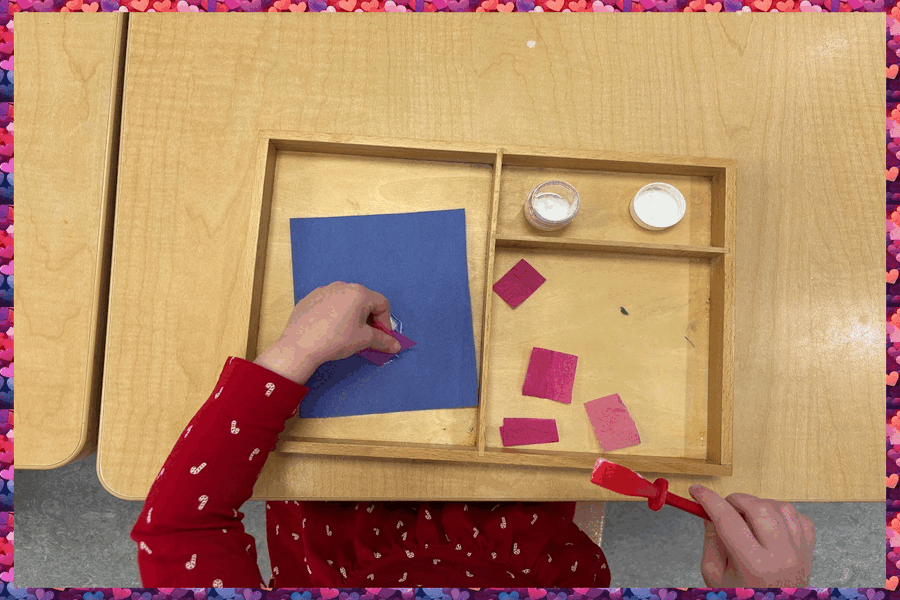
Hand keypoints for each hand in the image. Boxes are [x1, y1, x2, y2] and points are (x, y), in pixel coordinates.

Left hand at [253, 282, 400, 383]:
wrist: (299, 345)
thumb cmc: (336, 339)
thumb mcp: (363, 340)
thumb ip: (383, 340)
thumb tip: (396, 346)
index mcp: (359, 293)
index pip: (382, 304)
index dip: (385, 322)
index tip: (381, 338)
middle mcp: (343, 286)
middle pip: (365, 300)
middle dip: (369, 318)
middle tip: (365, 336)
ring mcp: (324, 290)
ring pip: (346, 301)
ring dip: (352, 315)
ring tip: (346, 333)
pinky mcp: (310, 297)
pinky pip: (330, 303)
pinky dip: (335, 314)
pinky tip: (328, 329)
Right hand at [688, 485, 814, 586]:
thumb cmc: (744, 595)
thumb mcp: (715, 574)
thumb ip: (710, 541)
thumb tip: (709, 511)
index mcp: (753, 565)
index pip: (728, 520)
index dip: (709, 500)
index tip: (697, 491)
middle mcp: (781, 555)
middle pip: (757, 507)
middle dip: (735, 500)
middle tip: (724, 508)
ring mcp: (799, 550)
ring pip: (779, 506)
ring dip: (758, 505)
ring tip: (748, 518)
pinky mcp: (808, 547)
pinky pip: (796, 515)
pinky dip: (780, 513)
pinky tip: (769, 524)